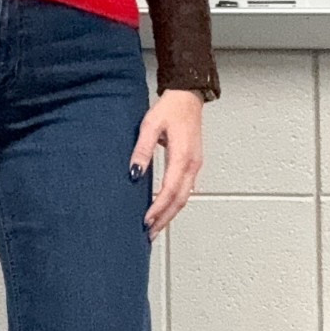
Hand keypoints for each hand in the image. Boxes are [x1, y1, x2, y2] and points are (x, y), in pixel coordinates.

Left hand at [131, 88, 203, 240]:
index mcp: (182, 157)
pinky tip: (164, 209)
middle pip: (179, 200)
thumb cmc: (171, 108)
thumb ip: (142, 150)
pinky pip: (185, 189)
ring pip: (184, 197)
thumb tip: (134, 173)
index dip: (158, 209)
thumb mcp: (150, 125)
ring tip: (155, 227)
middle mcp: (192, 165)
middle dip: (164, 219)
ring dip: (170, 214)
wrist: (188, 97)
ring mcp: (195, 165)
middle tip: (149, 233)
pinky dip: (175, 203)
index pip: (170, 191)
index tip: (145, 221)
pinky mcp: (193, 164)